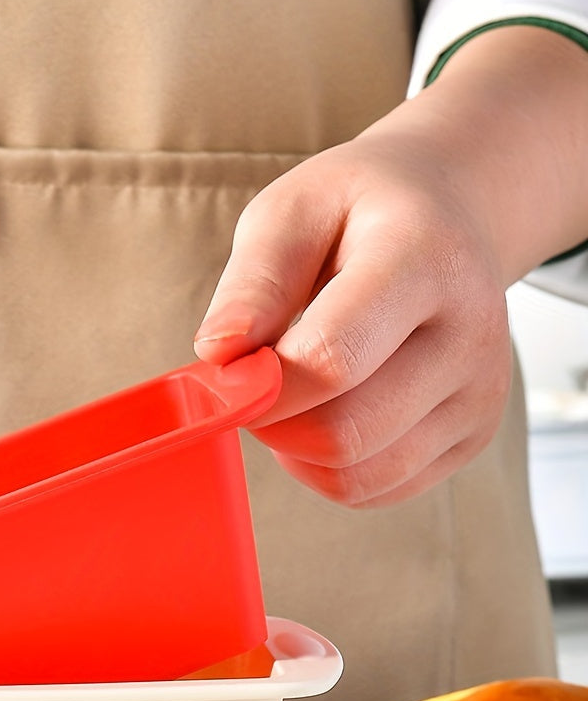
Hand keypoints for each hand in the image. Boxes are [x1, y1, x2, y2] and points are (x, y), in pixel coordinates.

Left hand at [195, 25, 587, 506]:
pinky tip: (323, 414)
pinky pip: (376, 488)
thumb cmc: (359, 212)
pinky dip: (328, 468)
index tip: (226, 371)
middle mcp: (471, 332)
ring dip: (297, 451)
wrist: (451, 213)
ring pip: (359, 474)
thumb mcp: (290, 211)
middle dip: (273, 423)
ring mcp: (481, 391)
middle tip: (253, 383)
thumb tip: (220, 356)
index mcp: (424, 259)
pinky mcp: (473, 433)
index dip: (261, 386)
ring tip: (290, 394)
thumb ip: (252, 284)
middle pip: (346, 432)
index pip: (332, 360)